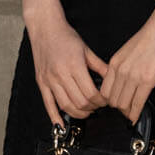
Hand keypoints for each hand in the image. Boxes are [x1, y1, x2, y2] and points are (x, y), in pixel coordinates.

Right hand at [26, 11, 109, 128]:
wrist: (45, 29)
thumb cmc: (66, 37)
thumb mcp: (87, 50)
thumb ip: (100, 66)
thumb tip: (112, 79)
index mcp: (74, 66)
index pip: (91, 93)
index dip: (101, 101)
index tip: (105, 101)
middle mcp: (60, 74)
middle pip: (80, 102)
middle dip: (92, 108)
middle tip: (98, 106)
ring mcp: (50, 80)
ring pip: (66, 106)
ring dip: (79, 113)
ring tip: (87, 112)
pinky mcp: (42, 83)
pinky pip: (48, 104)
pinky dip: (55, 117)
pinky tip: (61, 125)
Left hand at [99, 4, 154, 124]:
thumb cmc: (150, 35)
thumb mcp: (128, 50)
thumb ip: (123, 65)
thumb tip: (123, 78)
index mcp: (115, 62)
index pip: (104, 90)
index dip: (109, 101)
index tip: (116, 104)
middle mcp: (121, 70)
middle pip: (112, 100)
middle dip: (118, 108)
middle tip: (125, 112)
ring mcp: (133, 76)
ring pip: (123, 104)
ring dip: (127, 112)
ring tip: (132, 114)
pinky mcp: (147, 79)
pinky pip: (137, 103)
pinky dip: (136, 113)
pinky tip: (137, 117)